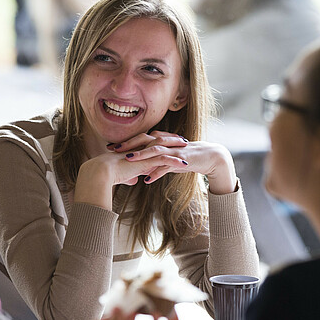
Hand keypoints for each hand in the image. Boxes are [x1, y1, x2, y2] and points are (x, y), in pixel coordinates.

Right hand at [75, 133, 188, 208]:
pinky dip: (175, 161)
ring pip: (164, 148)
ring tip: (187, 149)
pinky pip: (164, 160)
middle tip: (183, 140)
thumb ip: (130, 176)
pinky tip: (184, 164)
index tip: (169, 141)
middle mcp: (140, 149)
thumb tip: (133, 180)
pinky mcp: (145, 161)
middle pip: (159, 141)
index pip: (151, 143)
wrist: (103, 172)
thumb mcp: (123, 175)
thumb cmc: (109, 174)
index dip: (161, 141)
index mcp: (135, 150)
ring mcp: (143, 154)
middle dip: (172, 140)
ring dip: (176, 148)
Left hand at [113, 131, 237, 194]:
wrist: (210, 158)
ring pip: (154, 150)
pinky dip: (156, 172)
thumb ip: (155, 165)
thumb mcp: (168, 162)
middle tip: (113, 150)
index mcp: (160, 140)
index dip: (125, 142)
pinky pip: (167, 165)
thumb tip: (143, 174)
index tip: (110, 148)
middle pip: (144, 140)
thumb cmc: (186, 159)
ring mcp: (174, 150)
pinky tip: (147, 180)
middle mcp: (166, 142)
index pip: (139, 139)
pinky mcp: (181, 159)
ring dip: (141, 155)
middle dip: (128, 145)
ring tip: (128, 160)